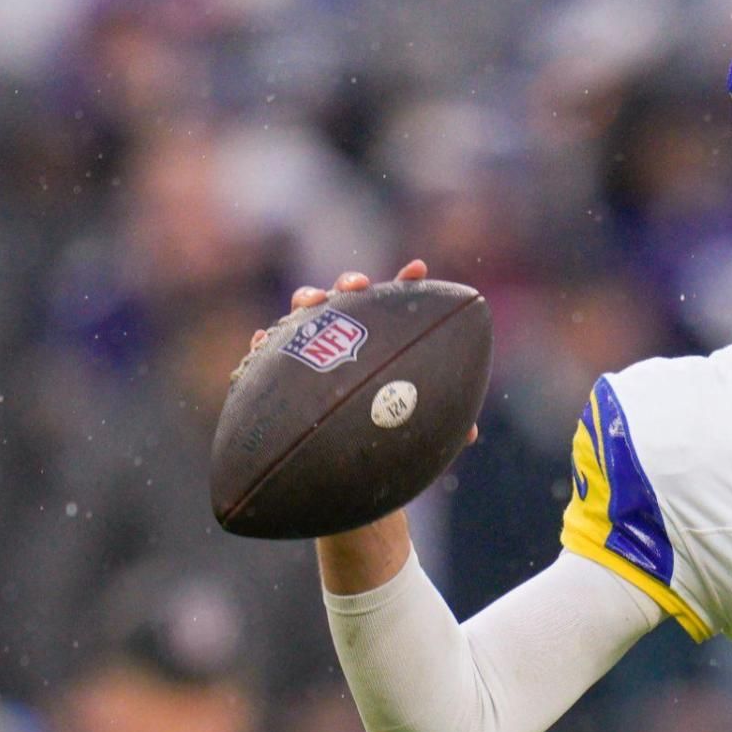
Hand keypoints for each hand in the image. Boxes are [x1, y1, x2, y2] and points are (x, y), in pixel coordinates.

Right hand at [244, 259, 477, 443]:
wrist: (335, 462)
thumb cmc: (380, 435)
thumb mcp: (411, 428)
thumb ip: (436, 422)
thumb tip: (470, 434)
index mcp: (378, 340)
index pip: (395, 305)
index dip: (406, 284)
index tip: (418, 270)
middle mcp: (343, 338)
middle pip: (346, 298)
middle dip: (349, 284)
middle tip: (357, 287)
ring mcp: (309, 349)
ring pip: (304, 313)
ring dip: (307, 299)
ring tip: (312, 302)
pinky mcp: (277, 371)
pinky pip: (265, 352)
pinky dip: (263, 342)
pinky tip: (261, 339)